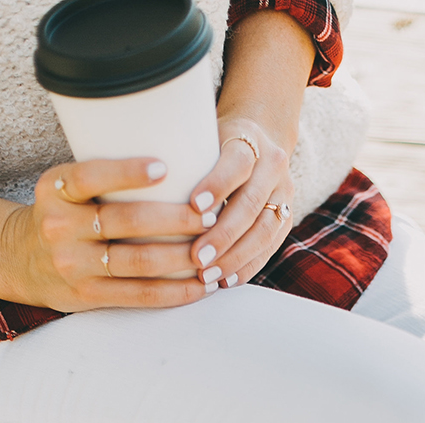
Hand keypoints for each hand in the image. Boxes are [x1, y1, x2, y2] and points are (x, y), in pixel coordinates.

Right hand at [0, 157, 219, 311]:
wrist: (20, 260)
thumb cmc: (63, 215)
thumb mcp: (65, 187)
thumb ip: (101, 176)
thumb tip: (171, 153)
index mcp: (56, 189)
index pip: (91, 176)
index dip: (128, 171)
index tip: (164, 166)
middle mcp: (60, 227)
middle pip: (127, 221)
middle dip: (175, 219)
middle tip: (209, 214)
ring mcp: (73, 265)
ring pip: (140, 262)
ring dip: (183, 258)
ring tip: (213, 250)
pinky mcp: (88, 296)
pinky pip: (140, 295)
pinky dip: (176, 291)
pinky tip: (201, 286)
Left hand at [186, 117, 294, 288]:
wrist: (256, 140)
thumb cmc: (213, 143)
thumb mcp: (199, 138)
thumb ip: (182, 158)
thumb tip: (138, 184)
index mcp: (249, 139)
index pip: (238, 163)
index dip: (218, 185)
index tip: (194, 207)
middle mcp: (273, 165)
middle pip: (251, 204)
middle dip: (223, 235)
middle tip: (197, 258)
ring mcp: (284, 193)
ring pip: (265, 231)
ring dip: (235, 257)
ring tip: (209, 275)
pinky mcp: (286, 218)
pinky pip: (270, 248)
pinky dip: (248, 266)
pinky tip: (227, 280)